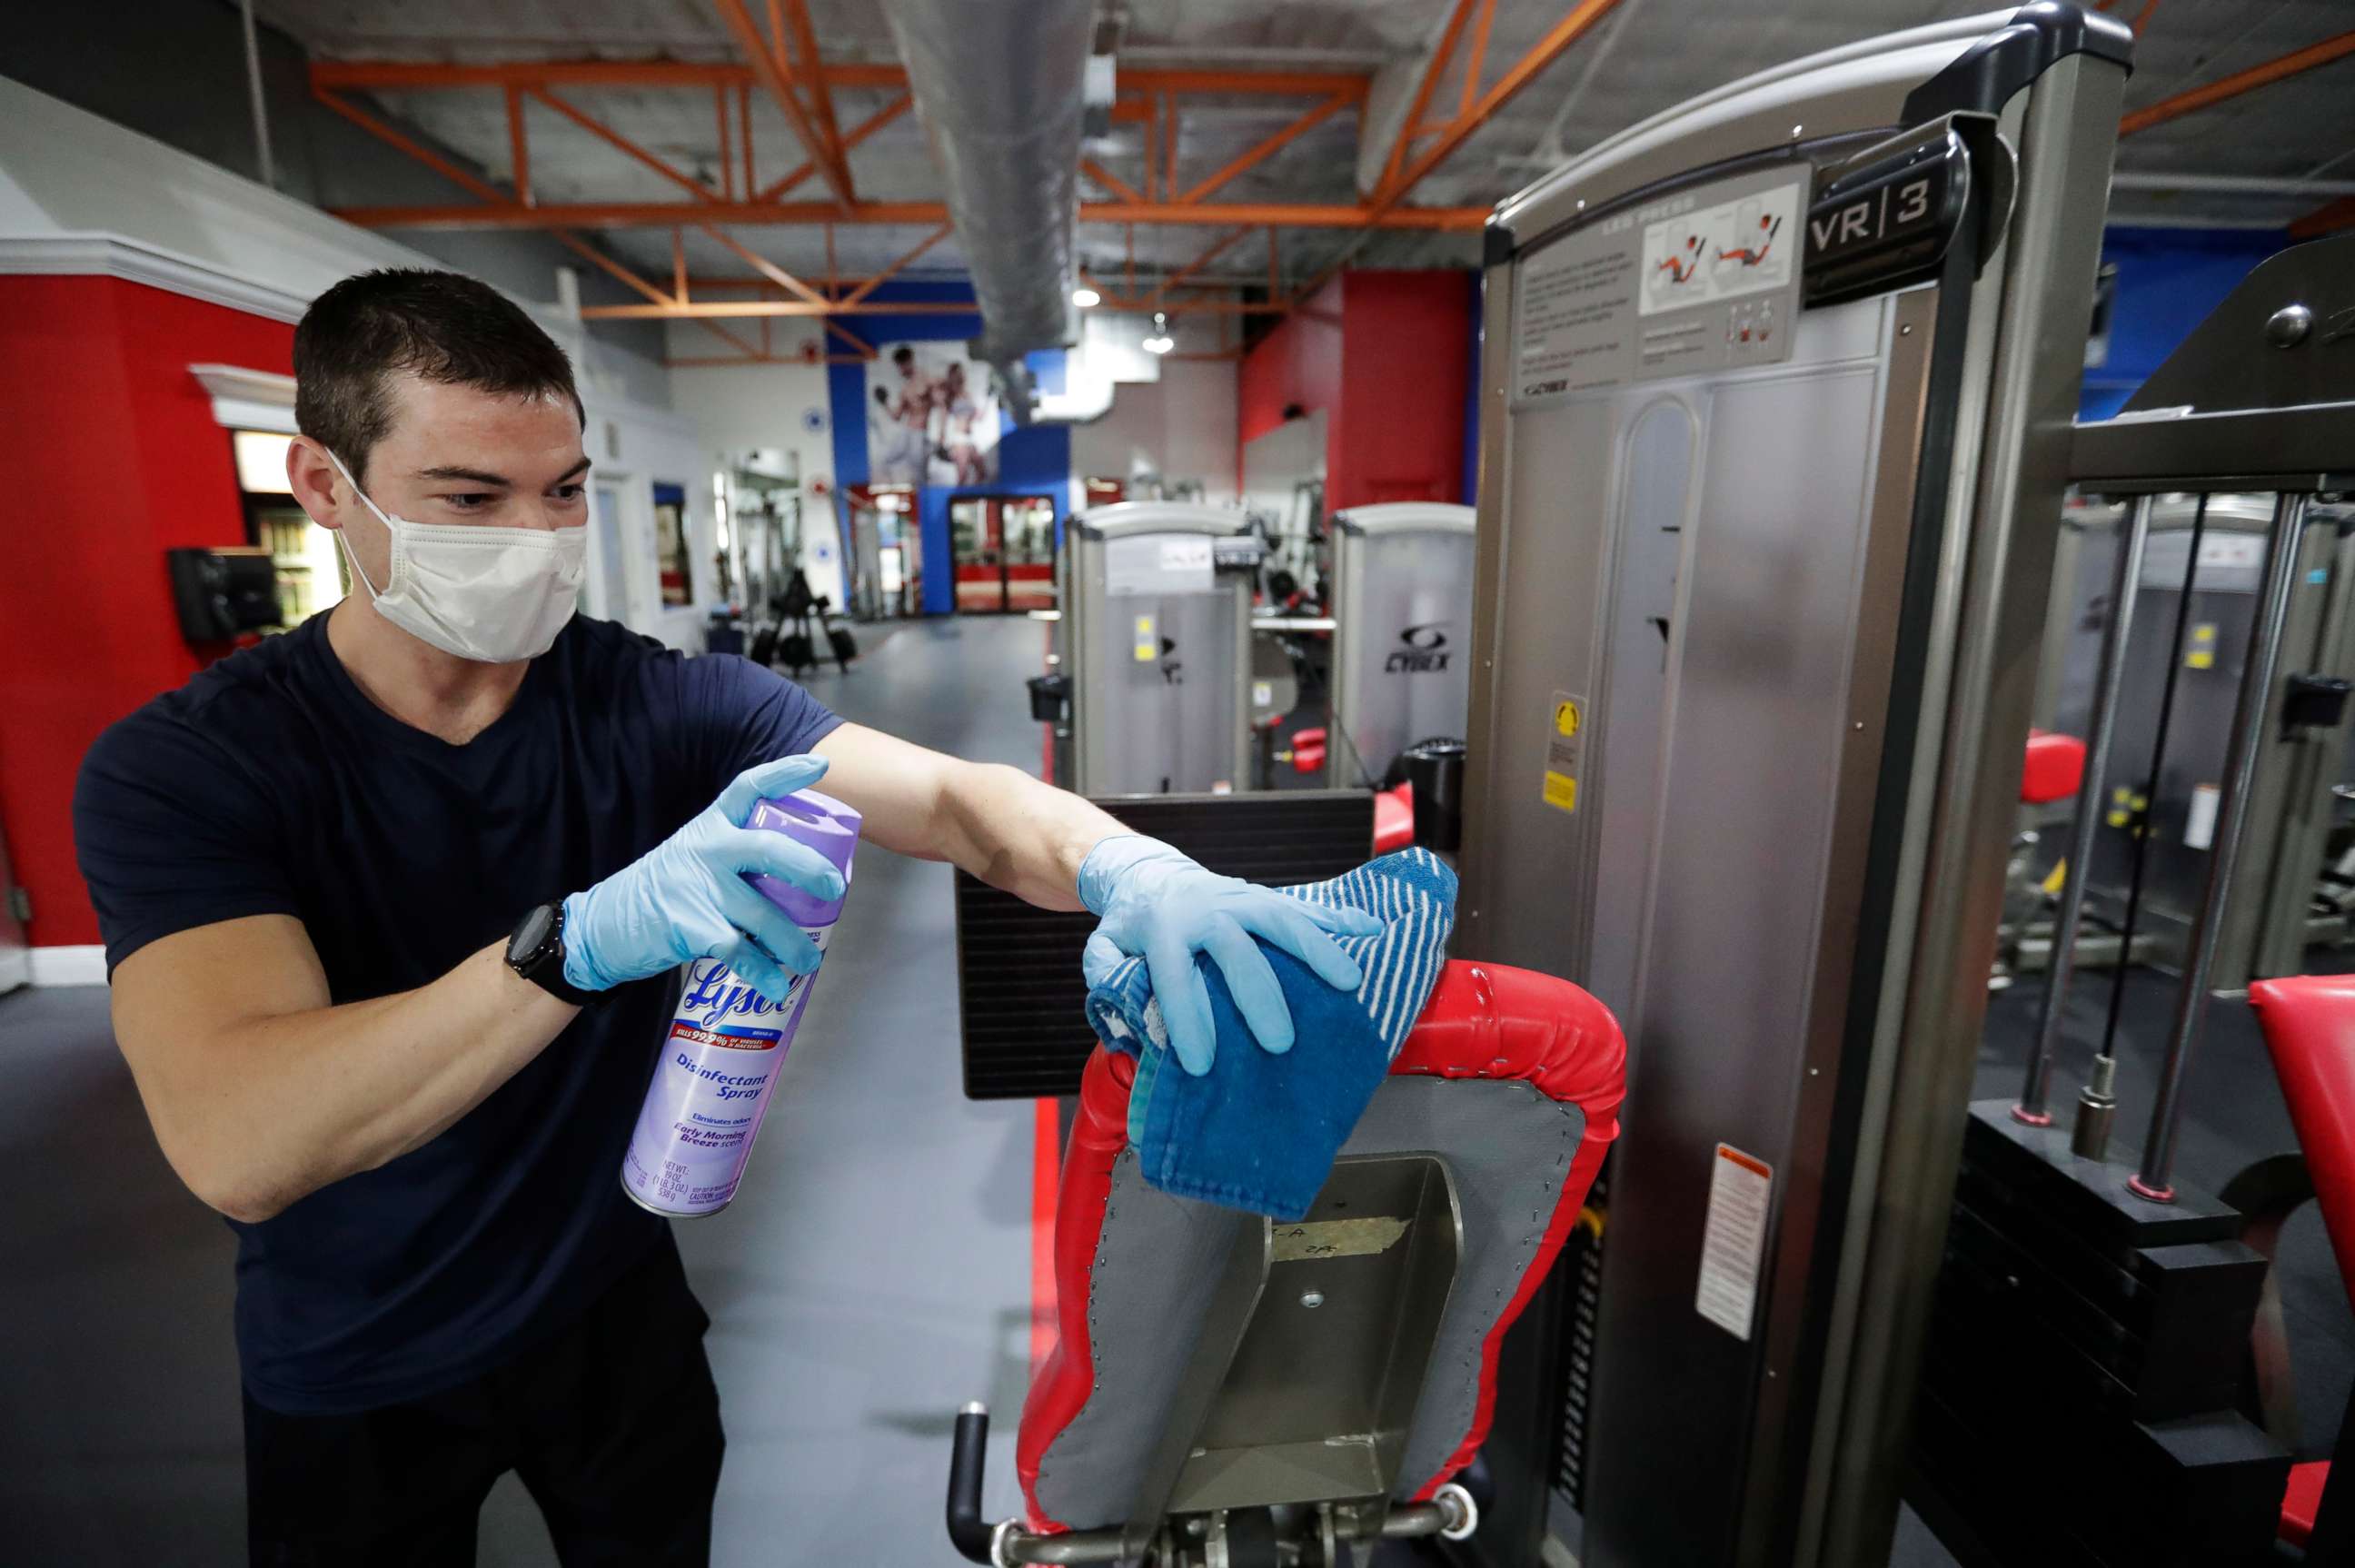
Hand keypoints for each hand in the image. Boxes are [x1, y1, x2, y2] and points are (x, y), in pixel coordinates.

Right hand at [561, 755, 846, 1004]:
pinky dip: (762, 972)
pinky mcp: (690, 926)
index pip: (750, 787)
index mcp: (710, 825)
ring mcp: (698, 887)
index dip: (786, 773)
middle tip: (834, 887)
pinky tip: (777, 986)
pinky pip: (738, 951)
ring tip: (810, 961)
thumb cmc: (663, 891)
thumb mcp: (693, 855)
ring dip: (792, 941)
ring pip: (762, 912)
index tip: (821, 764)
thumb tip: (797, 878)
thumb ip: (735, 857)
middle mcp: (707, 848)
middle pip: (769, 849)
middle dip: (809, 868)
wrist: (603, 925)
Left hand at [1079, 835, 1382, 1076]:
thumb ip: (1108, 980)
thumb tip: (1128, 1024)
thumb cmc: (1131, 925)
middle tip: (1279, 1042)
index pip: (1175, 978)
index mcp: (1163, 928)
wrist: (1148, 872)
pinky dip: (1340, 917)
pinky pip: (1305, 904)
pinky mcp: (1263, 896)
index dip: (1187, 1021)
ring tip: (1349, 983)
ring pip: (1282, 920)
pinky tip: (1372, 930)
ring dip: (1317, 951)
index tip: (1201, 1064)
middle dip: (1259, 998)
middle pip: (1237, 952)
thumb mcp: (1103, 948)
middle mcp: (1206, 909)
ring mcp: (1239, 898)